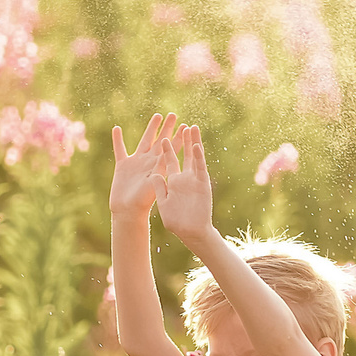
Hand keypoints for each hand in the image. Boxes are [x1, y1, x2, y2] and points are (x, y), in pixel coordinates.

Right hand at [110, 112, 180, 221]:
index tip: (186, 126)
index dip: (178, 137)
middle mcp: (149, 162)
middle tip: (174, 115)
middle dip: (168, 128)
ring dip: (151, 128)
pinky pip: (120, 149)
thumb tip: (164, 161)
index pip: (171, 149)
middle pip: (161, 141)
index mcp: (159, 167)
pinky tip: (116, 128)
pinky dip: (117, 140)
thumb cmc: (143, 203)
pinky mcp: (123, 165)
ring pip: (145, 141)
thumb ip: (158, 174)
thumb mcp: (153, 186)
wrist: (128, 212)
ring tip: (157, 116)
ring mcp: (136, 163)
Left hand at [152, 123, 217, 246]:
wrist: (190, 232)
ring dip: (193, 142)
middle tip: (182, 124)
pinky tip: (196, 145)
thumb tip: (153, 174)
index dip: (166, 149)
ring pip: (193, 157)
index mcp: (173, 181)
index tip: (162, 136)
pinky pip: (200, 168)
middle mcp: (184, 178)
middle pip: (183, 154)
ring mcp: (194, 180)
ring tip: (192, 127)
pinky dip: (198, 157)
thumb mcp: (163, 202)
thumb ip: (159, 187)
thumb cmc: (176, 221)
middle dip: (182, 139)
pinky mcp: (202, 184)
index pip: (169, 161)